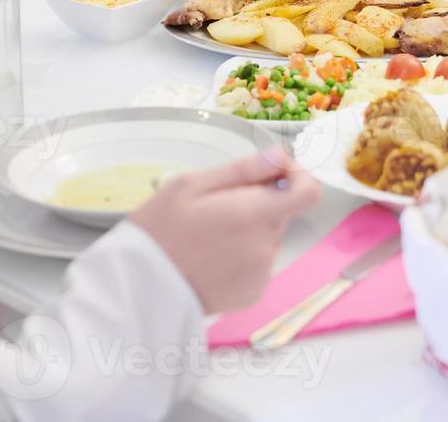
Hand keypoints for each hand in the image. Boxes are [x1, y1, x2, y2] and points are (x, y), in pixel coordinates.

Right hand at [131, 151, 319, 313]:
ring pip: (268, 237)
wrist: (139, 288)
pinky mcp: (254, 293)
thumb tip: (281, 154)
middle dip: (260, 202)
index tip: (271, 173)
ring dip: (250, 229)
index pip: (308, 192)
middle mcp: (265, 247)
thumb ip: (243, 169)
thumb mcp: (191, 184)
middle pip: (282, 212)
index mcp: (253, 215)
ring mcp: (262, 274)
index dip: (297, 176)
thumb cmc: (159, 229)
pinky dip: (243, 255)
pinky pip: (259, 263)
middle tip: (218, 205)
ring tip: (209, 235)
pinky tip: (212, 257)